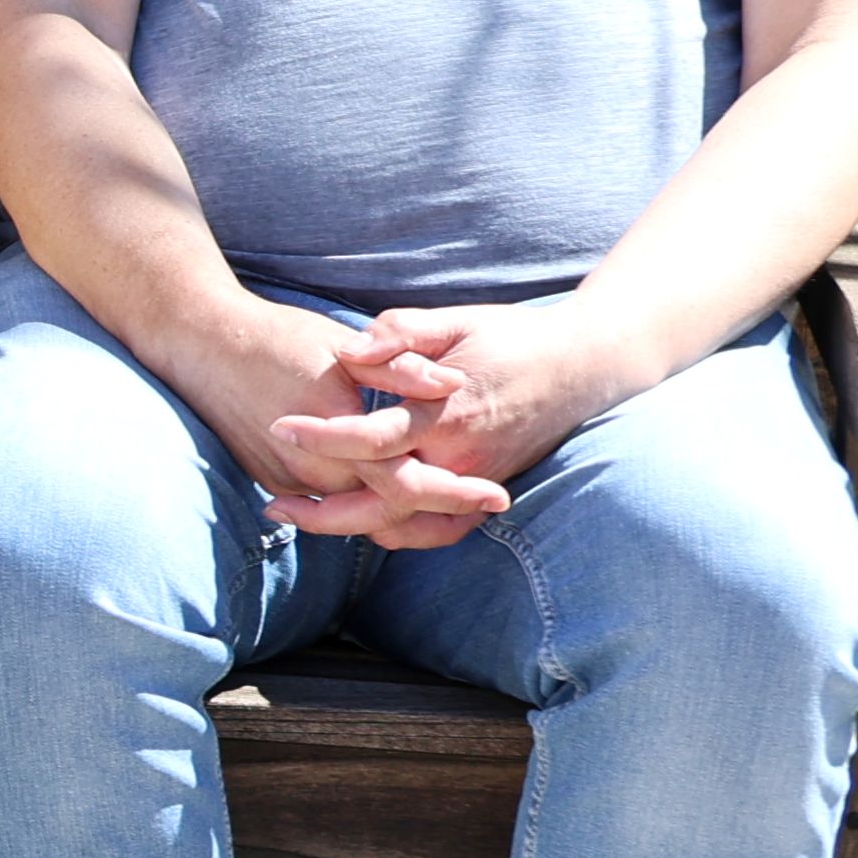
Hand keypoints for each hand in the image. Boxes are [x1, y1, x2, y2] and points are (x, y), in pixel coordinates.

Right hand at [182, 303, 506, 549]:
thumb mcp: (342, 345)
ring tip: (453, 505)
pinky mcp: (272, 480)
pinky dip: (366, 504)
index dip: (457, 492)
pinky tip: (393, 492)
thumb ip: (400, 369)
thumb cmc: (275, 337)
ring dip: (406, 513)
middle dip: (441, 512)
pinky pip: (328, 503)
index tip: (498, 495)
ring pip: (359, 514)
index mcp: (338, 437)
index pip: (409, 482)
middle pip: (389, 511)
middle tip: (489, 505)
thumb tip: (451, 384)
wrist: (200, 345)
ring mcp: (288, 481)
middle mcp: (312, 472)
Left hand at [307, 295, 658, 496]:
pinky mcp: (486, 487)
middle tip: (273, 505)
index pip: (372, 437)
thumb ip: (401, 333)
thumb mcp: (456, 322)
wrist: (584, 366)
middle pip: (382, 502)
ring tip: (301, 519)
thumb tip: (348, 350)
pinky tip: (359, 526)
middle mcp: (461, 456)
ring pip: (407, 525)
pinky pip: (439, 529)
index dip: (322, 436)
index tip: (278, 427)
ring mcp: (476, 479)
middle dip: (323, 511)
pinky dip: (399, 535)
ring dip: (352, 528)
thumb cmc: (514, 336)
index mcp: (447, 412)